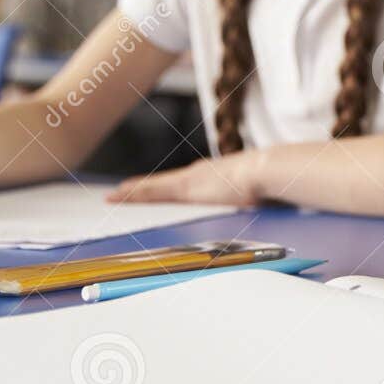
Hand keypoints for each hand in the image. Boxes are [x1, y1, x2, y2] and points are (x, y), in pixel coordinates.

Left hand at [109, 154, 257, 205]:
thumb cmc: (268, 186)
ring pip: (153, 188)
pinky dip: (132, 193)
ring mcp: (189, 180)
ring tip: (114, 195)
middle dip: (145, 190)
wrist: (266, 172)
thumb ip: (257, 203)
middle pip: (165, 185)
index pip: (184, 186)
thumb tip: (268, 211)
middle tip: (124, 192)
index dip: (167, 190)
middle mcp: (198, 175)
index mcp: (215, 178)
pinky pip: (150, 191)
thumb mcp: (259, 199)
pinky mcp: (183, 187)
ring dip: (134, 192)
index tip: (156, 194)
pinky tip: (116, 195)